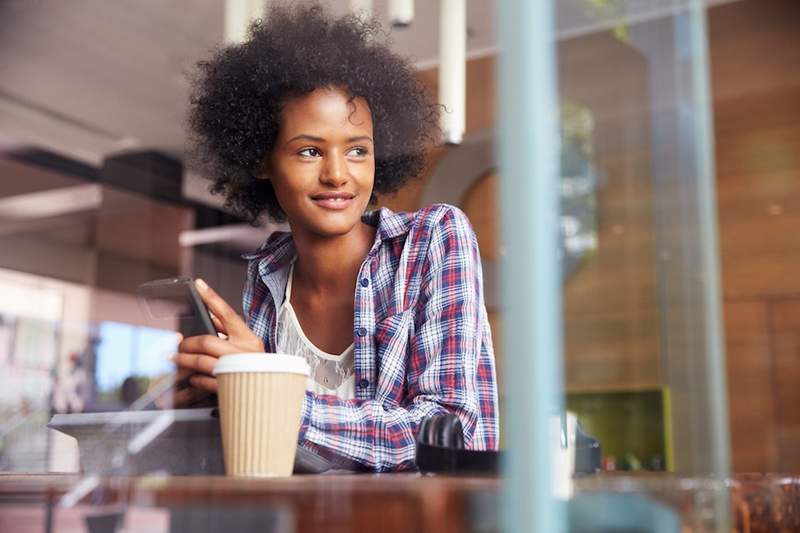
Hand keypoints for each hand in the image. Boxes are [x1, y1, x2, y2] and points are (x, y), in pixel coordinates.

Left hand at [172, 279, 264, 403]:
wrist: (270, 397)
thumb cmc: (256, 370)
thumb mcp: (247, 347)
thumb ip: (230, 331)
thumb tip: (211, 314)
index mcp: (250, 339)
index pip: (228, 314)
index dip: (212, 298)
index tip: (198, 284)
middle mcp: (245, 353)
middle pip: (207, 340)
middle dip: (187, 343)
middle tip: (175, 345)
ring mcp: (237, 370)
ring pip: (201, 361)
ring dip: (183, 360)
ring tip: (173, 359)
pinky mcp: (229, 387)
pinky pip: (204, 380)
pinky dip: (195, 379)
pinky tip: (191, 378)